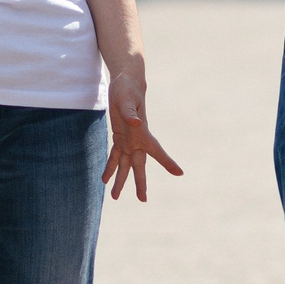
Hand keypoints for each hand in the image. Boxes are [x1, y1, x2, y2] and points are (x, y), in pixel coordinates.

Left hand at [102, 69, 183, 201]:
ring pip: (126, 165)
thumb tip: (136, 124)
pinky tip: (104, 179)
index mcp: (142, 132)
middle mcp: (137, 140)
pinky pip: (115, 156)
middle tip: (143, 200)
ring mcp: (129, 140)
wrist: (126, 83)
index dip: (167, 162)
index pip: (157, 150)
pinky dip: (110, 167)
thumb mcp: (126, 99)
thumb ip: (130, 113)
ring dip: (120, 180)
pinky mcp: (119, 137)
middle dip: (140, 182)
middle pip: (139, 165)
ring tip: (115, 197)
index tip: (180, 173)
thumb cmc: (127, 89)